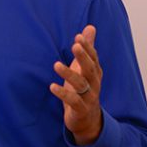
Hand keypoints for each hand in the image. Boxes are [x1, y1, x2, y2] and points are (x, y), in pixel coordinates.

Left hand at [49, 25, 103, 145]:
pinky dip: (63, 94)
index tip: (78, 37)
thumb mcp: (85, 68)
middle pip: (90, 69)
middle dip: (83, 57)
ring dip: (69, 74)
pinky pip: (73, 101)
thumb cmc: (84, 89)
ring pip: (81, 84)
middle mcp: (94, 84)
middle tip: (74, 46)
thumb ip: (87, 49)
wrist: (88, 120)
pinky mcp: (81, 109)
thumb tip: (90, 27)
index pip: (93, 58)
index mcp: (95, 73)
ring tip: (56, 64)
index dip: (87, 48)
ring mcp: (89, 97)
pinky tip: (51, 86)